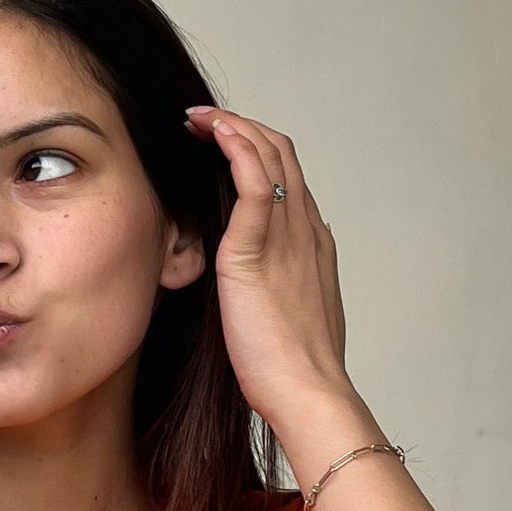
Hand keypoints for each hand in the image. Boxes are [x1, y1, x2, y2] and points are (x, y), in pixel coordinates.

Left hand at [183, 105, 350, 427]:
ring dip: (232, 125)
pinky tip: (215, 132)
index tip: (222, 144)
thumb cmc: (296, 369)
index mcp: (313, 243)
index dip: (256, 151)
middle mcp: (305, 229)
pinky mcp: (255, 249)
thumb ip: (291, 282)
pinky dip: (236, 146)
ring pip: (268, 155)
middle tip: (203, 121)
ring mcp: (286, 235)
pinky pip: (252, 180)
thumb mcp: (296, 314)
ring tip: (199, 118)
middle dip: (241, 127)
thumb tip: (282, 263)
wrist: (308, 392)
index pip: (288, 178)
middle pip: (281, 154)